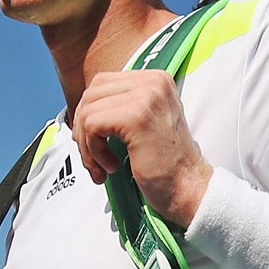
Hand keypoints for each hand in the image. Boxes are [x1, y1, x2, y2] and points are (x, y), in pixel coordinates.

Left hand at [71, 70, 211, 227]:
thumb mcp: (144, 123)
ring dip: (87, 144)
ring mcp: (146, 96)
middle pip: (91, 94)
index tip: (95, 142)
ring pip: (87, 110)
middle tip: (93, 156)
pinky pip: (92, 125)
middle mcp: (153, 81)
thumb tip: (80, 109)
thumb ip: (121, 107)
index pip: (102, 84)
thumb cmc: (164, 165)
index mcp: (155, 79)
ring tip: (102, 166)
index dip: (89, 114)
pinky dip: (93, 150)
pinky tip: (111, 166)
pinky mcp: (136, 117)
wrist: (188, 189)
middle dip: (82, 128)